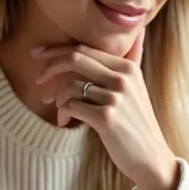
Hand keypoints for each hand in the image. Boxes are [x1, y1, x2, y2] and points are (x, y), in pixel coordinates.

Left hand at [33, 29, 178, 189]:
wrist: (151, 158)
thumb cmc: (136, 124)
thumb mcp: (136, 88)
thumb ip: (127, 63)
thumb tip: (136, 32)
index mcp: (128, 67)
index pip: (85, 48)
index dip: (57, 50)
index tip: (37, 53)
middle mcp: (123, 77)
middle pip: (75, 59)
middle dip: (50, 67)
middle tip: (38, 80)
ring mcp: (115, 97)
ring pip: (70, 86)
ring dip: (58, 99)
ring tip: (60, 111)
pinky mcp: (106, 117)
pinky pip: (71, 106)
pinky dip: (62, 113)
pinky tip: (65, 121)